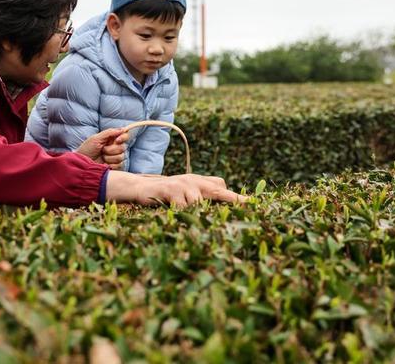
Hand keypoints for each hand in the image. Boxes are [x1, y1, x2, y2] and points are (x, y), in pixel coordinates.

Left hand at [76, 128, 128, 168]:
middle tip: (102, 150)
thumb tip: (122, 129)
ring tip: (102, 158)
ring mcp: (115, 158)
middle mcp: (115, 147)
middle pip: (123, 147)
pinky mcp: (115, 166)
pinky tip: (104, 164)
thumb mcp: (96, 139)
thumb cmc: (86, 149)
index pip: (124, 136)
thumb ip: (109, 133)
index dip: (123, 137)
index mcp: (111, 139)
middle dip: (112, 149)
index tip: (117, 140)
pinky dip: (111, 165)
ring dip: (110, 158)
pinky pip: (119, 165)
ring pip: (121, 156)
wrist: (82, 164)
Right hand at [106, 171, 246, 205]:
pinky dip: (180, 213)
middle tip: (250, 205)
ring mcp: (183, 184)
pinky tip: (172, 210)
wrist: (141, 188)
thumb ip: (200, 196)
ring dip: (193, 212)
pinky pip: (183, 207)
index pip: (221, 186)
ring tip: (181, 211)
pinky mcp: (171, 189)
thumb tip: (218, 202)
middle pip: (219, 191)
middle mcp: (194, 180)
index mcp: (199, 182)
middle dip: (235, 200)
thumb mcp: (184, 194)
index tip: (254, 204)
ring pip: (198, 204)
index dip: (236, 197)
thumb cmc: (165, 195)